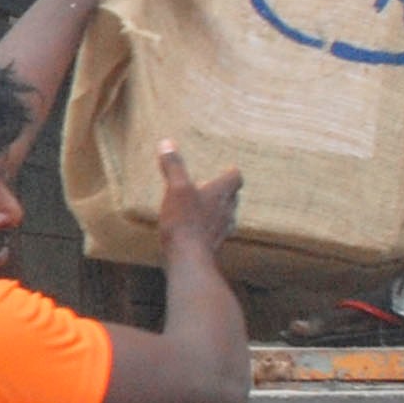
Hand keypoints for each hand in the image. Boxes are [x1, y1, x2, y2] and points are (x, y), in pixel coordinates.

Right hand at [151, 138, 243, 259]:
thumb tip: (167, 143)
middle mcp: (226, 211)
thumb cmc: (185, 221)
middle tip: (210, 186)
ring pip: (225, 215)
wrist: (188, 259)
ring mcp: (221, 230)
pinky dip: (208, 227)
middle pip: (232, 197)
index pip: (236, 178)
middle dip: (223, 191)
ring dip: (217, 210)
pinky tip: (194, 228)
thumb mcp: (176, 189)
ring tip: (203, 206)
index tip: (225, 170)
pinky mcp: (212, 245)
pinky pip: (214, 231)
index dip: (230, 173)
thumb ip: (173, 166)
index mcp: (221, 193)